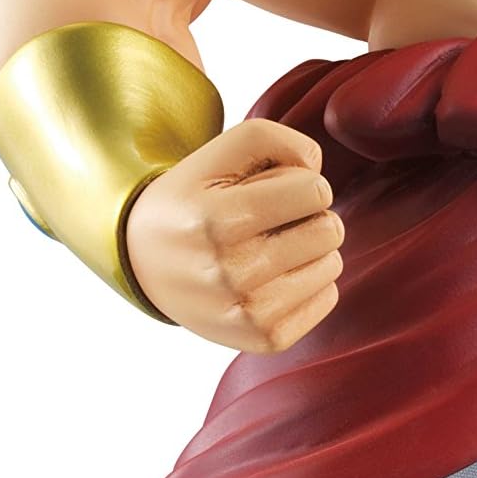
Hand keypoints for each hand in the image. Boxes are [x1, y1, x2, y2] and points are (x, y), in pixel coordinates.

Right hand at [124, 119, 343, 350]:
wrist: (144, 265)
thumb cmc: (193, 200)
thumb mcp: (217, 152)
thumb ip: (275, 138)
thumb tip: (318, 168)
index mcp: (217, 221)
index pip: (315, 190)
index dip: (300, 182)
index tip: (272, 191)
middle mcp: (231, 272)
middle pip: (330, 229)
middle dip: (308, 216)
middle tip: (270, 221)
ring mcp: (248, 314)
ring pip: (332, 264)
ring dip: (309, 250)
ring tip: (268, 248)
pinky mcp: (264, 340)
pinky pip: (327, 298)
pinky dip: (309, 283)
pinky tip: (273, 277)